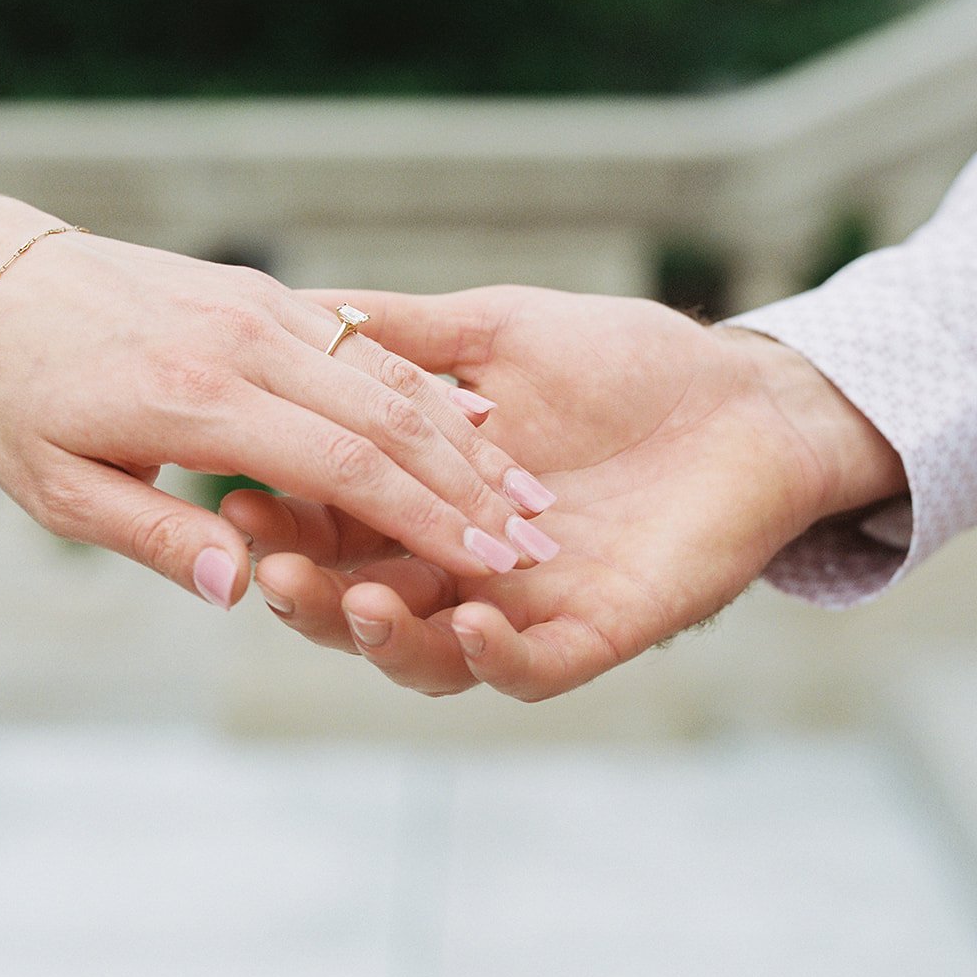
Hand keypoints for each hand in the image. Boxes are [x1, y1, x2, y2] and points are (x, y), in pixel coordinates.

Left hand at [0, 235, 558, 606]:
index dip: (427, 520)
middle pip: (389, 417)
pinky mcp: (264, 290)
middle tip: (536, 539)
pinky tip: (468, 419)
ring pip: (388, 374)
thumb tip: (240, 589)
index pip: (345, 466)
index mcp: (198, 398)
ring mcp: (261, 306)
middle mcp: (245, 341)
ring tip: (523, 488)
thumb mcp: (55, 489)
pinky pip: (363, 342)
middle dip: (471, 484)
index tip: (491, 565)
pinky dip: (422, 385)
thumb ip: (152, 535)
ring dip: (462, 436)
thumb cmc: (14, 396)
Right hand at [223, 286, 905, 696]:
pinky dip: (493, 655)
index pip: (332, 523)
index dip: (283, 516)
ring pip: (429, 652)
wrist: (741, 395)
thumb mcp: (497, 333)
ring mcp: (524, 607)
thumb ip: (406, 339)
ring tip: (351, 599)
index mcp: (429, 497)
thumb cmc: (622, 360)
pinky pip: (532, 668)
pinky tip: (466, 621)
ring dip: (383, 636)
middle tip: (267, 566)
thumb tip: (303, 308)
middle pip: (361, 601)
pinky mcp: (594, 632)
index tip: (236, 488)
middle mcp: (461, 563)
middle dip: (311, 590)